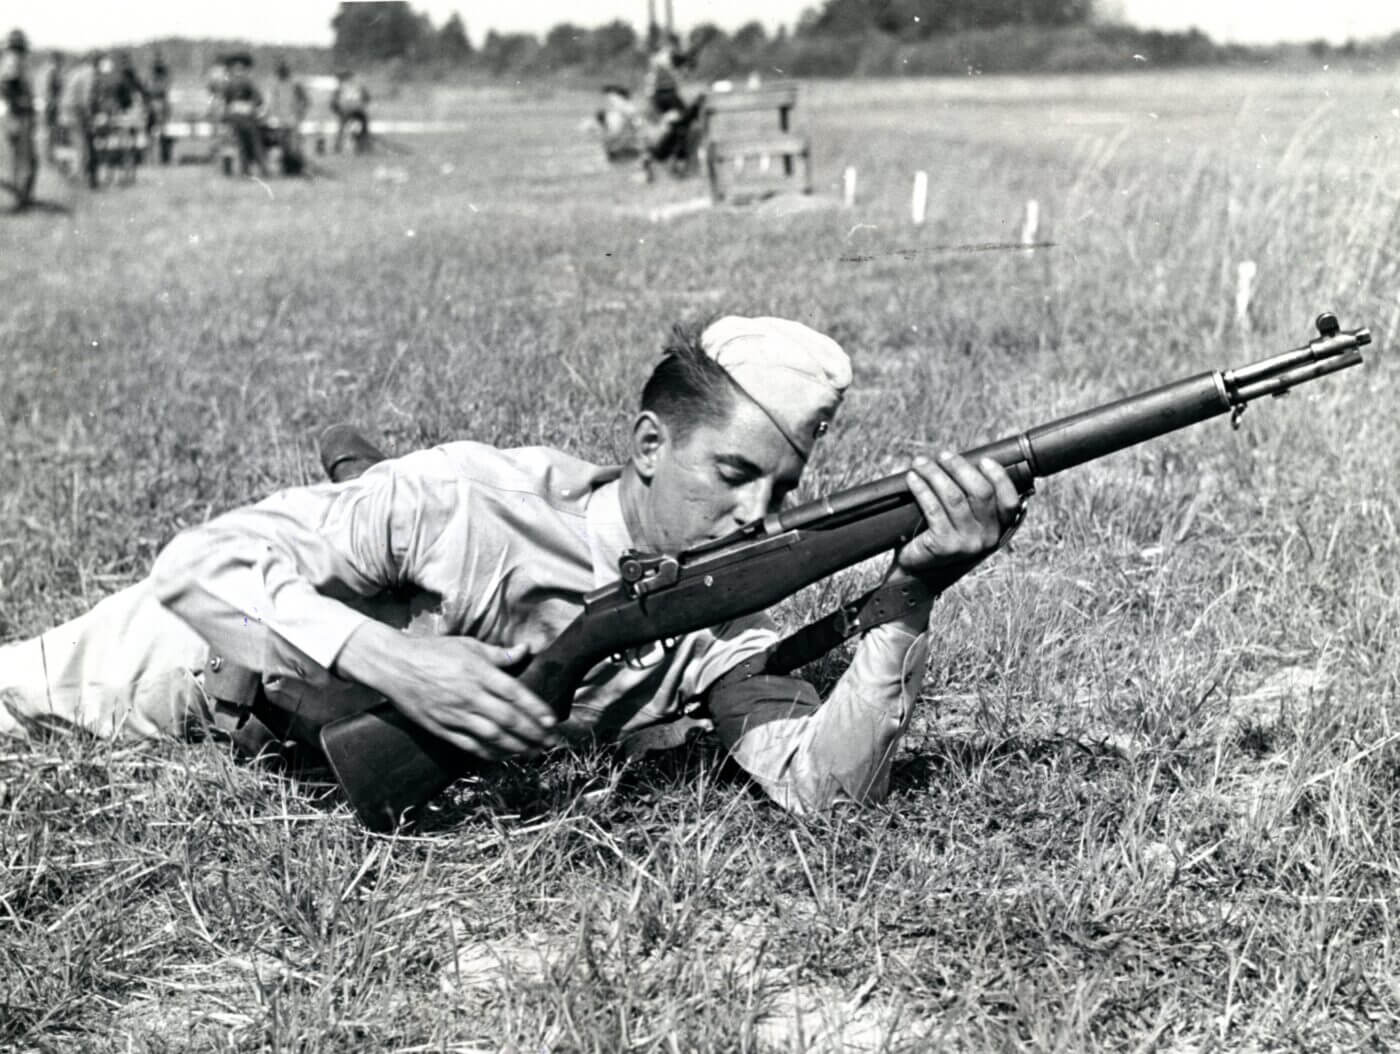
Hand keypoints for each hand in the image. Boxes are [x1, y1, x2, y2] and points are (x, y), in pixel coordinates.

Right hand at [335, 623, 560, 761]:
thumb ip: (499, 653)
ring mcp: (454, 714)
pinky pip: (469, 745)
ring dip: (516, 747)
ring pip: (491, 736)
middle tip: (550, 742)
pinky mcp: (441, 728)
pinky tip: (504, 756)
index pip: (514, 693)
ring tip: (534, 752)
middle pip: (508, 719)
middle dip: (532, 733)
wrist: (395, 666)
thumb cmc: (433, 652)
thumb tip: (526, 650)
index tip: (551, 720)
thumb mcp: (468, 645)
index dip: (535, 709)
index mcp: (478, 672)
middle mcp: (469, 695)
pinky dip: (489, 753)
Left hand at [893, 451, 1026, 583]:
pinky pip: (933, 508)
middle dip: (960, 468)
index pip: (1009, 501)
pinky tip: (912, 479)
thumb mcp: (962, 523)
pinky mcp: (944, 546)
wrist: (914, 573)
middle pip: (980, 493)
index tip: (984, 460)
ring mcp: (967, 544)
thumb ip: (971, 501)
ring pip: (954, 497)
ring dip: (935, 474)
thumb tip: (962, 463)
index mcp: (997, 530)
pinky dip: (921, 489)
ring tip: (921, 463)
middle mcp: (987, 538)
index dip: (999, 477)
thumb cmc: (938, 540)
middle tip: (943, 456)